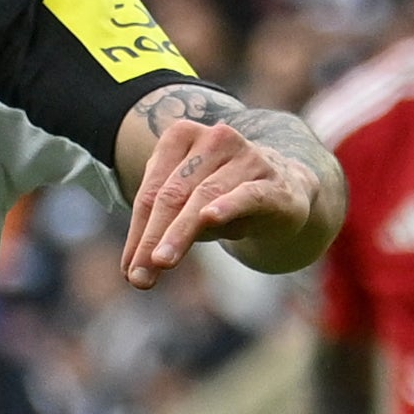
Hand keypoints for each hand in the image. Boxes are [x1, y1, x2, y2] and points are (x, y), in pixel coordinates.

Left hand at [119, 102, 311, 287]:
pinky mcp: (273, 182)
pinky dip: (228, 205)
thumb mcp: (188, 210)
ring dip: (180, 232)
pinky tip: (210, 217)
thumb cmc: (223, 197)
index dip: (138, 232)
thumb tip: (135, 272)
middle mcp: (214, 139)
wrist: (284, 191)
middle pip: (174, 194)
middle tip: (140, 276)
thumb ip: (162, 231)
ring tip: (162, 261)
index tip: (129, 271)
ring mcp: (247, 157)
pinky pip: (247, 194)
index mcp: (182, 137)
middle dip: (153, 237)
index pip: (152, 191)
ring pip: (204, 197)